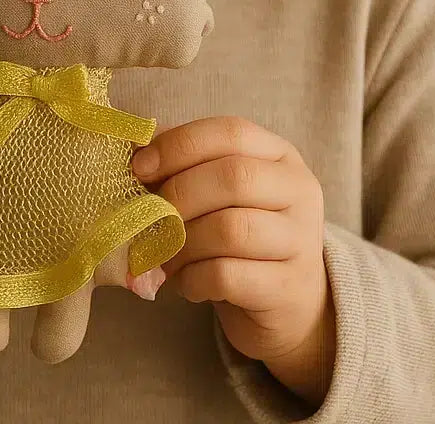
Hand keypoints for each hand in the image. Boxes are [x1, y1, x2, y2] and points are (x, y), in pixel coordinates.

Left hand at [131, 116, 334, 405]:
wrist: (288, 302)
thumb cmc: (241, 234)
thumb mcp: (218, 191)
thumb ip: (183, 164)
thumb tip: (134, 149)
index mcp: (280, 155)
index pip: (232, 132)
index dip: (180, 145)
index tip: (140, 167)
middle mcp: (299, 190)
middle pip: (234, 177)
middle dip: (179, 195)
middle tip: (151, 218)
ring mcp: (300, 240)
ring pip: (230, 229)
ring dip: (183, 243)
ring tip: (165, 255)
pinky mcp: (287, 288)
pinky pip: (227, 276)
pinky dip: (192, 279)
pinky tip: (186, 282)